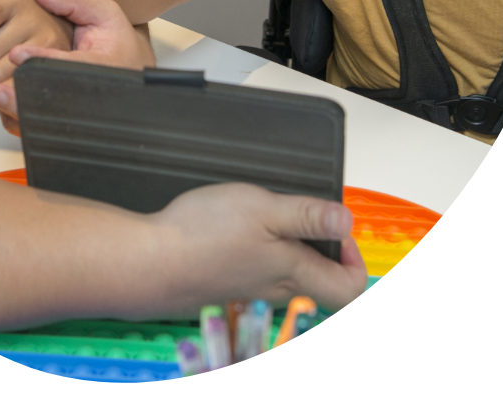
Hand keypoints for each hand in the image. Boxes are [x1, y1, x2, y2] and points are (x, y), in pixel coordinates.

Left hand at [0, 0, 156, 135]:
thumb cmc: (117, 41)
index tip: (17, 53)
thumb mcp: (104, 12)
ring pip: (47, 117)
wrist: (130, 67)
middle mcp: (92, 93)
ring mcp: (81, 111)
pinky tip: (3, 109)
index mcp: (103, 65)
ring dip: (16, 109)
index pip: (69, 65)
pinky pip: (43, 125)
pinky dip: (20, 119)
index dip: (43, 59)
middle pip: (54, 98)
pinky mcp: (70, 121)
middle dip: (22, 94)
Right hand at [148, 183, 366, 313]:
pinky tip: (239, 230)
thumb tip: (348, 222)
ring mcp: (250, 291)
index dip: (354, 261)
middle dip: (322, 249)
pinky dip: (260, 253)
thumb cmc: (203, 236)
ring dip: (289, 247)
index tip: (337, 230)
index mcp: (294, 273)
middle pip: (320, 284)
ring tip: (270, 216)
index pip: (348, 290)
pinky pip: (258, 275)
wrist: (149, 264)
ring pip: (288, 278)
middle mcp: (277, 290)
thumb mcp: (263, 210)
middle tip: (304, 216)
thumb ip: (307, 216)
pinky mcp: (226, 287)